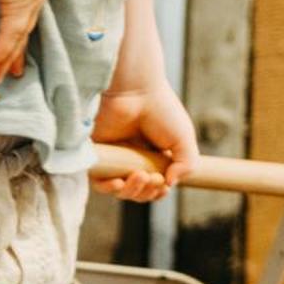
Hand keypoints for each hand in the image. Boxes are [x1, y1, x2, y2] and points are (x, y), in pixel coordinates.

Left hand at [90, 80, 198, 201]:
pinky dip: (108, 189)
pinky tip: (119, 183)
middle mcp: (134, 160)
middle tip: (153, 177)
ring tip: (140, 175)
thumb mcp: (184, 140)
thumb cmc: (162, 110)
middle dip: (147, 192)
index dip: (159, 192)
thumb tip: (169, 185)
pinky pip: (99, 183)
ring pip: (120, 191)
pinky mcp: (98, 155)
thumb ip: (186, 165)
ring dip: (132, 191)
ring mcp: (115, 159)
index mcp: (155, 158)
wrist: (136, 92)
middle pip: (138, 192)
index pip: (155, 188)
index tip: (164, 183)